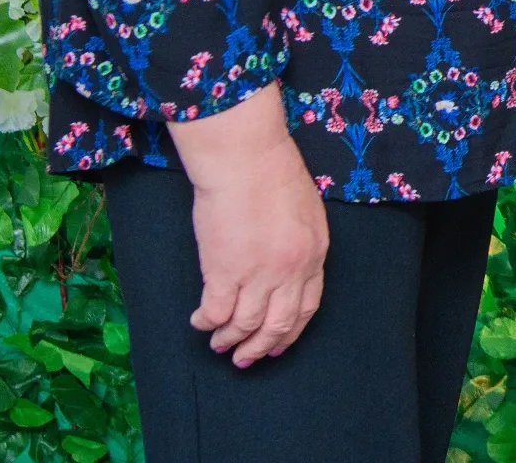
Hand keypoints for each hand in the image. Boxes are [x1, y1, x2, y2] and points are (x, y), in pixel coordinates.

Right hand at [166, 86, 327, 367]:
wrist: (245, 156)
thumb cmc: (272, 170)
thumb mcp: (305, 210)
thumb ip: (299, 243)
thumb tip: (285, 267)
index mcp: (315, 253)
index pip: (308, 306)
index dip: (291, 331)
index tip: (278, 344)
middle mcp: (292, 270)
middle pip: (279, 324)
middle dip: (261, 347)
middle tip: (245, 358)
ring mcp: (259, 273)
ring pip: (246, 325)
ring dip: (230, 340)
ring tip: (219, 345)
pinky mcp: (225, 271)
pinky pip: (216, 313)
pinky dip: (207, 323)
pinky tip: (200, 322)